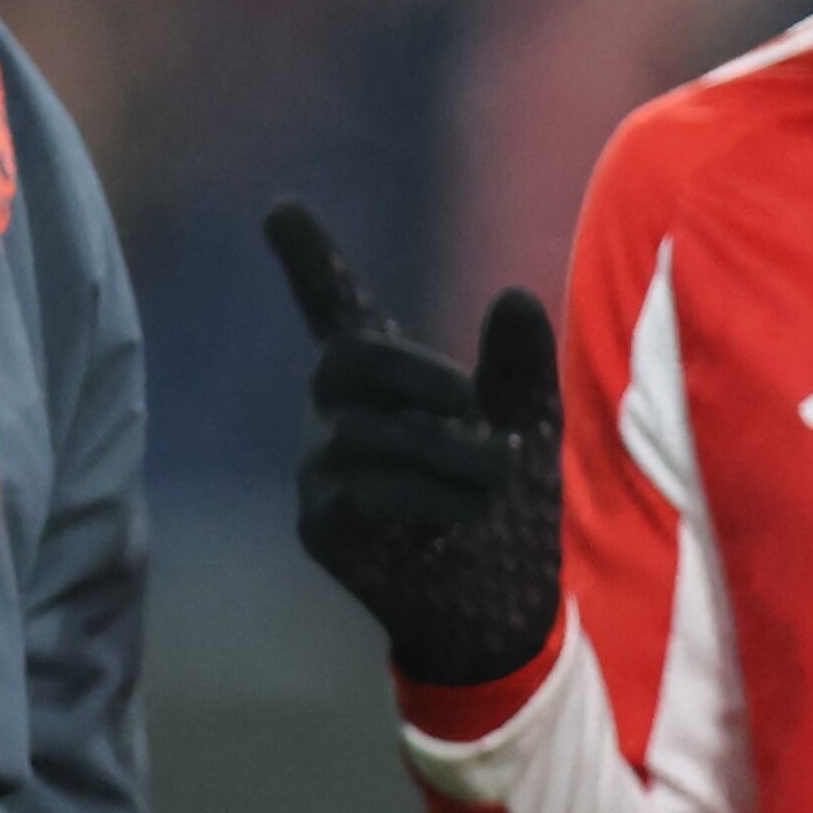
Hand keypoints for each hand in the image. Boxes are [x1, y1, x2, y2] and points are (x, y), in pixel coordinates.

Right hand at [265, 202, 562, 689]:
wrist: (503, 605)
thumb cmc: (512, 508)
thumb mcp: (531, 427)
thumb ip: (522, 367)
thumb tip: (512, 296)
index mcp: (391, 384)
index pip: (339, 311)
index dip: (310, 262)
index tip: (282, 207)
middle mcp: (342, 417)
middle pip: (346, 357)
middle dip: (414, 370)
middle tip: (471, 401)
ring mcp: (322, 469)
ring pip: (369, 432)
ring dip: (447, 452)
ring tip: (494, 481)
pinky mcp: (321, 522)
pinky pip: (363, 490)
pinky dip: (427, 498)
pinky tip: (458, 518)